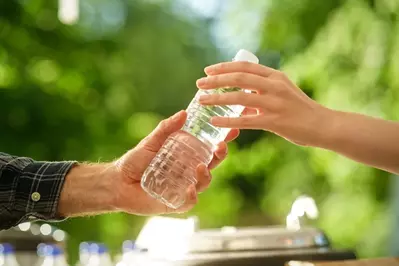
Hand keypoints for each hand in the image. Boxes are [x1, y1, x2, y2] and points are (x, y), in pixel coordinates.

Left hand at [113, 110, 238, 214]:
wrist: (117, 182)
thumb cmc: (135, 161)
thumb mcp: (151, 142)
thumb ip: (166, 128)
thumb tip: (183, 113)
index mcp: (185, 155)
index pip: (208, 147)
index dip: (221, 140)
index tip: (232, 130)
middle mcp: (187, 171)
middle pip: (211, 164)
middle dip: (220, 156)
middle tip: (221, 146)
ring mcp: (183, 187)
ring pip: (203, 183)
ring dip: (206, 175)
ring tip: (200, 167)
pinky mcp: (174, 202)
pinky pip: (189, 202)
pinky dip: (192, 196)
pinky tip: (190, 189)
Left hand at [196, 61, 330, 146]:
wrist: (322, 125)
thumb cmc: (299, 109)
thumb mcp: (282, 92)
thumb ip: (261, 90)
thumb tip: (238, 94)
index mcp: (275, 76)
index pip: (245, 66)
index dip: (224, 67)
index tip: (208, 70)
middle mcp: (274, 86)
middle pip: (238, 78)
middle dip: (215, 80)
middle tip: (199, 84)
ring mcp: (274, 103)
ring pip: (239, 98)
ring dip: (217, 98)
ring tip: (201, 100)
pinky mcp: (274, 121)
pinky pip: (246, 121)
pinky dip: (228, 121)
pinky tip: (214, 122)